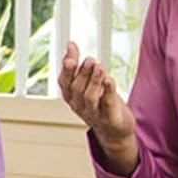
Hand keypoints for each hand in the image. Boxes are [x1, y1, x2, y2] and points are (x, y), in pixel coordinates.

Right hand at [59, 41, 137, 171]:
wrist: (114, 132)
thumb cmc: (100, 104)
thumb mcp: (87, 84)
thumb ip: (78, 66)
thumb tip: (69, 45)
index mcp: (71, 97)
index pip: (64, 82)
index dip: (67, 67)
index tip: (71, 52)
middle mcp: (79, 106)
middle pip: (76, 89)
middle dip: (82, 73)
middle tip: (90, 60)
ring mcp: (93, 114)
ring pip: (89, 97)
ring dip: (93, 81)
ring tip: (99, 67)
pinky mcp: (109, 119)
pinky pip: (107, 104)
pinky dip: (107, 91)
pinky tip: (109, 80)